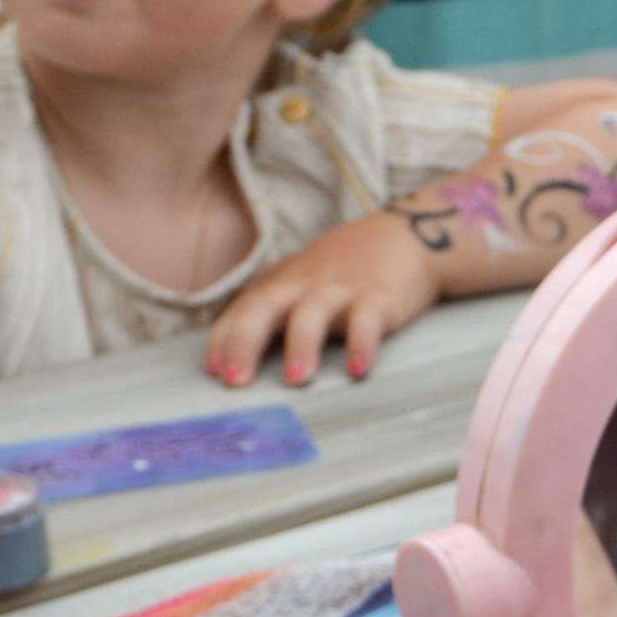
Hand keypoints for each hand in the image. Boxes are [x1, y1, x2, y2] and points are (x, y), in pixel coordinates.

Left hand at [207, 209, 442, 386]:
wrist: (404, 236)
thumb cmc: (344, 270)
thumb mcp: (300, 281)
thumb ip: (271, 309)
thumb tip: (235, 356)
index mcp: (281, 283)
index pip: (242, 310)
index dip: (224, 340)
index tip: (212, 372)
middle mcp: (304, 284)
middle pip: (265, 307)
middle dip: (245, 342)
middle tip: (235, 381)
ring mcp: (341, 289)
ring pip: (313, 312)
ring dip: (302, 345)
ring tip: (296, 380)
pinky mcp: (379, 297)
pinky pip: (367, 321)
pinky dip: (362, 345)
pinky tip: (358, 370)